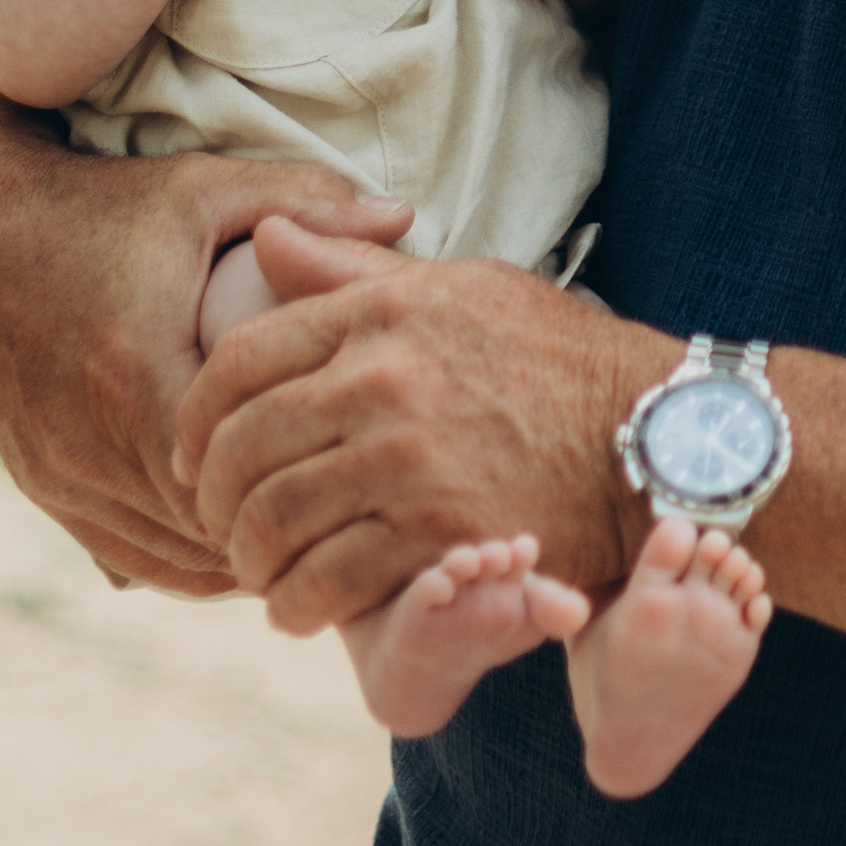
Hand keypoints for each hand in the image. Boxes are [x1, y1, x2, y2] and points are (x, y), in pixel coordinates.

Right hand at [0, 8, 413, 592]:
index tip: (360, 466)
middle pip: (210, 529)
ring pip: (168, 556)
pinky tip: (236, 535)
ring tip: (309, 528)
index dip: (305, 478)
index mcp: (135, 377)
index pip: (241, 475)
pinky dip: (183, 552)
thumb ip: (307, 205)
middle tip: (354, 514)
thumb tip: (405, 216)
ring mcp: (57, 476)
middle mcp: (88, 446)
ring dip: (234, 550)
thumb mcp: (204, 190)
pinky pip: (126, 552)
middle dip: (280, 524)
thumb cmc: (99, 204)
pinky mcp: (40, 486)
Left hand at [175, 222, 668, 631]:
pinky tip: (300, 607)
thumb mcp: (461, 286)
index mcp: (382, 311)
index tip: (191, 451)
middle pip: (241, 445)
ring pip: (272, 519)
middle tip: (220, 521)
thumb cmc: (555, 357)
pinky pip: (328, 579)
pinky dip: (298, 603)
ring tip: (260, 570)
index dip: (195, 415)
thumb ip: (354, 270)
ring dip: (249, 558)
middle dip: (211, 496)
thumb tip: (263, 238)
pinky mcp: (436, 532)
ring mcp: (406, 459)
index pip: (240, 360)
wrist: (653, 433)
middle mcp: (382, 379)